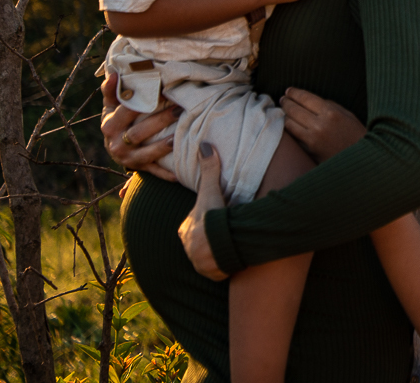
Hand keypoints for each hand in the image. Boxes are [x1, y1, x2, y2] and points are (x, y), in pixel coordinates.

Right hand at [100, 74, 178, 180]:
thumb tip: (114, 74)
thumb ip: (112, 90)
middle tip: (179, 109)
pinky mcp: (139, 169)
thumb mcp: (111, 105)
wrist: (114, 147)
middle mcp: (116, 145)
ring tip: (178, 137)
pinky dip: (166, 174)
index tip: (162, 90)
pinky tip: (180, 173)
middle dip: (159, 121)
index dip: (144, 101)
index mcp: (109, 126)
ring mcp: (127, 159)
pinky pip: (154, 172)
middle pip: (138, 133)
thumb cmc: (117, 119)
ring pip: (146, 154)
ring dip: (162, 147)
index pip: (127, 112)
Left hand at [177, 142, 227, 280]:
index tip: (217, 219)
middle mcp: (188, 248)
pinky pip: (216, 271)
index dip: (206, 220)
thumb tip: (204, 145)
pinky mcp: (211, 274)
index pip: (194, 224)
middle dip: (210, 240)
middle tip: (226, 234)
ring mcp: (198, 263)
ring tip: (232, 247)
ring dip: (218, 254)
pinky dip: (224, 267)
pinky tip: (234, 259)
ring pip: (207, 257)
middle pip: (200, 242)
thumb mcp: (211, 191)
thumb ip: (208, 170)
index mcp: (185, 230)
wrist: (221, 245)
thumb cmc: (213, 216)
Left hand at [280, 88, 365, 162]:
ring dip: (285, 115)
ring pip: (289, 124)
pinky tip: (289, 124)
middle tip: (283, 99)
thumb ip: (329, 106)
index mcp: (331, 113)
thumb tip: (310, 102)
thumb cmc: (357, 135)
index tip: (289, 91)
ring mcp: (312, 140)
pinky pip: (294, 136)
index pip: (306, 98)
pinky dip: (289, 129)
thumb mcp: (347, 115)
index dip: (294, 93)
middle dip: (286, 102)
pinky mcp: (309, 151)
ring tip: (283, 111)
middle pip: (294, 110)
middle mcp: (320, 126)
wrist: (362, 161)